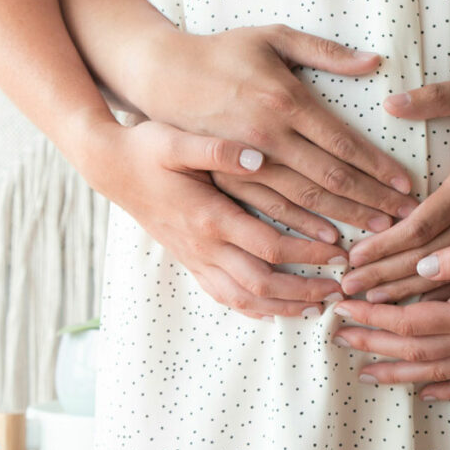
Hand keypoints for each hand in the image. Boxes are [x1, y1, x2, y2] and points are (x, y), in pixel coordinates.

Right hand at [79, 119, 347, 319]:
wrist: (108, 167)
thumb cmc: (145, 149)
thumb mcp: (176, 140)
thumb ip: (217, 149)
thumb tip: (259, 156)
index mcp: (209, 217)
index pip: (270, 246)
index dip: (308, 254)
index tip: (341, 252)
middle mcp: (203, 246)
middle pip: (262, 284)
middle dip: (304, 291)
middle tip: (339, 290)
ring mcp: (194, 258)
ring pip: (243, 299)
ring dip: (282, 307)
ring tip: (316, 308)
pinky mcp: (188, 261)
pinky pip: (223, 296)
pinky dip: (253, 308)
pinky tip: (274, 310)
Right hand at [123, 23, 418, 234]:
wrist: (161, 76)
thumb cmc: (222, 52)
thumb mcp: (272, 36)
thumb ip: (324, 51)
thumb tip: (374, 61)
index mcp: (284, 101)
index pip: (343, 144)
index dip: (378, 167)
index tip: (407, 185)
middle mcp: (267, 138)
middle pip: (330, 180)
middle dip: (372, 201)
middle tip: (406, 219)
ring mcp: (245, 164)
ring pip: (303, 203)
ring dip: (343, 220)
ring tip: (377, 234)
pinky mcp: (226, 179)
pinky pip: (268, 212)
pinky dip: (299, 230)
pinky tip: (326, 242)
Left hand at [332, 220, 449, 400]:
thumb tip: (422, 264)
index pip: (409, 320)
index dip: (373, 316)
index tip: (343, 307)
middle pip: (415, 350)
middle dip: (374, 343)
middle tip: (338, 338)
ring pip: (438, 371)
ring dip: (400, 372)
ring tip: (366, 373)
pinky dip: (449, 390)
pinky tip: (428, 393)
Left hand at [341, 73, 449, 300]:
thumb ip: (438, 97)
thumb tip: (390, 101)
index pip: (419, 226)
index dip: (382, 246)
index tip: (351, 260)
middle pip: (427, 261)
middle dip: (384, 279)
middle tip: (345, 293)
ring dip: (410, 296)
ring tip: (372, 309)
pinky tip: (424, 316)